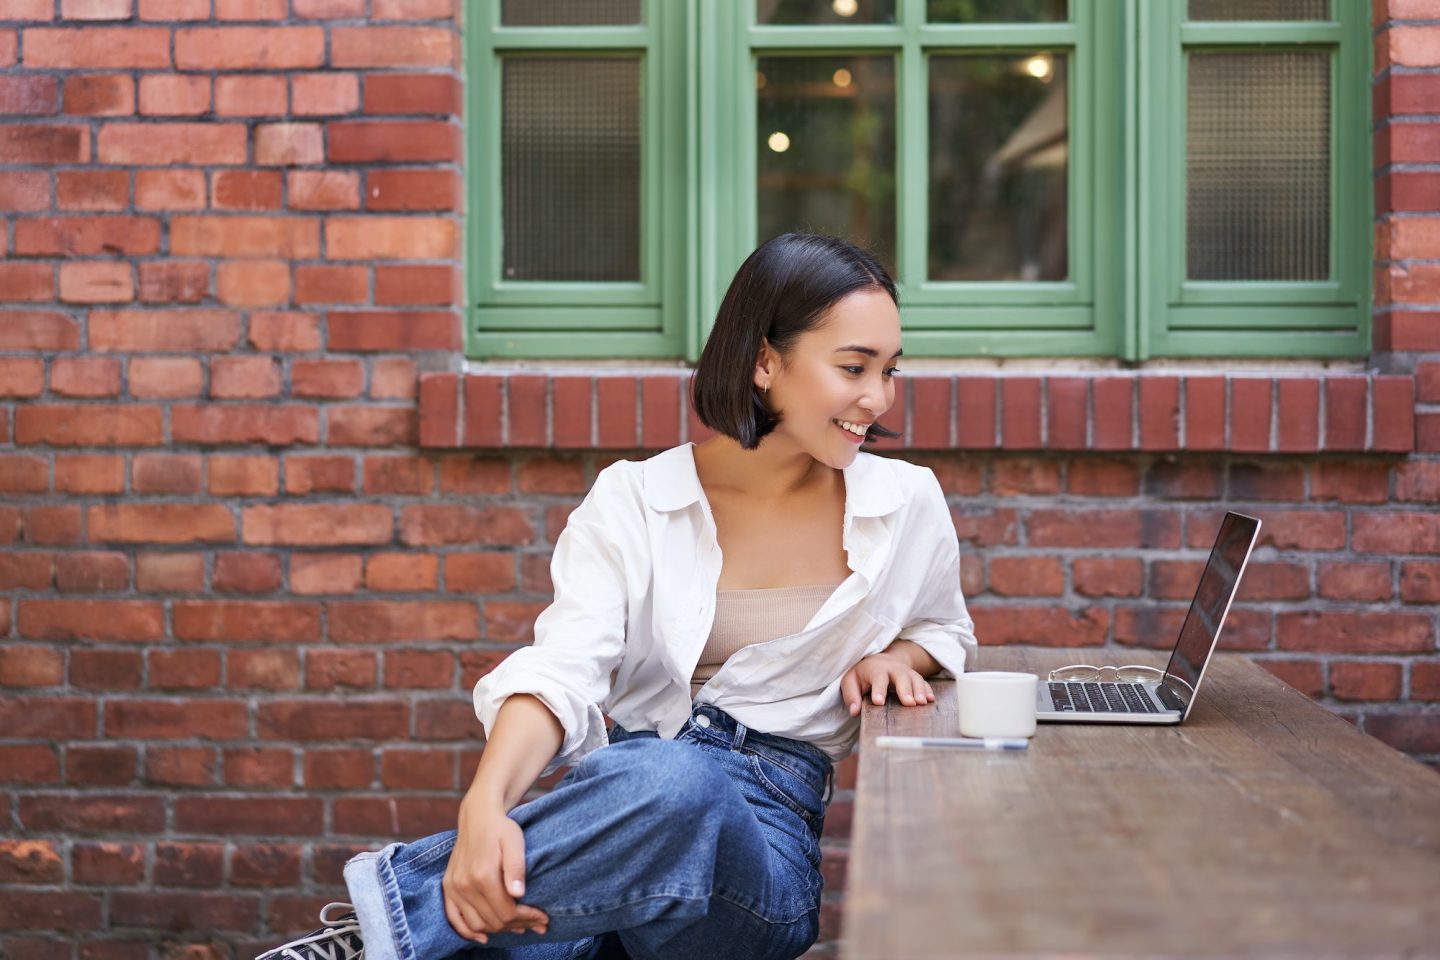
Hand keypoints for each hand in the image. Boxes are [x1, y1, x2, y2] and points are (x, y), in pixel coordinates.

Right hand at [443, 792, 550, 943]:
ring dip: (498, 931)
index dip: (526, 918)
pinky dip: (468, 932)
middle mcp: (464, 885)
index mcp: (482, 875)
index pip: (506, 912)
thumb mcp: (515, 842)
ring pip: (476, 924)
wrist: (478, 816)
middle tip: (536, 923)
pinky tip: (484, 936)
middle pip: (493, 921)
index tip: (542, 917)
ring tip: (518, 927)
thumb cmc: (501, 828)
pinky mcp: (448, 887)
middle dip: (518, 925)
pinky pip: (454, 919)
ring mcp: (454, 888)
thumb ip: (516, 868)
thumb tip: (518, 894)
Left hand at [840, 652, 935, 716]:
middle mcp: (893, 669)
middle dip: (905, 689)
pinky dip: (928, 690)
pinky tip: (931, 700)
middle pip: (901, 676)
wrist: (880, 661)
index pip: (878, 677)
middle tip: (909, 703)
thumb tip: (854, 711)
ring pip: (915, 678)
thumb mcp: (851, 681)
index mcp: (875, 669)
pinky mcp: (914, 678)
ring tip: (922, 703)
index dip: (878, 689)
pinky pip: (923, 682)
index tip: (879, 702)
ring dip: (919, 690)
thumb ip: (851, 696)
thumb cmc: (863, 675)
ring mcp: (906, 672)